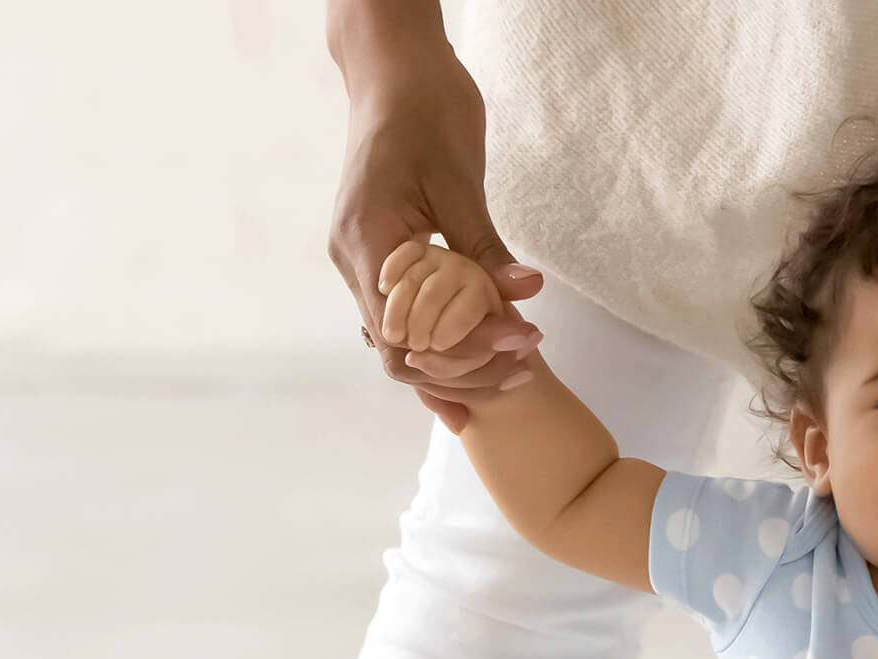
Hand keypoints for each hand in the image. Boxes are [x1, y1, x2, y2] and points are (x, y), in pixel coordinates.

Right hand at [327, 37, 544, 430]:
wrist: (392, 72)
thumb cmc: (425, 111)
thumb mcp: (460, 181)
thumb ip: (484, 246)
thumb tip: (526, 294)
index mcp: (368, 241)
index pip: (404, 336)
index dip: (460, 355)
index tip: (519, 343)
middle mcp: (352, 260)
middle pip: (400, 350)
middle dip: (463, 366)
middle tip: (524, 361)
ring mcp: (358, 260)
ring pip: (399, 339)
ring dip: (453, 357)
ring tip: (511, 359)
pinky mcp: (373, 255)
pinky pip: (401, 314)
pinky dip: (438, 337)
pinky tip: (478, 352)